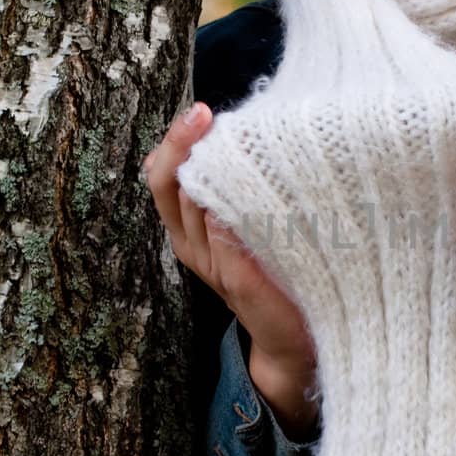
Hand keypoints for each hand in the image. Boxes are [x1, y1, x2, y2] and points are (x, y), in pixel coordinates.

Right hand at [142, 103, 317, 424]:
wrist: (294, 343)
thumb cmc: (277, 272)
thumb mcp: (251, 224)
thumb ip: (241, 189)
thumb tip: (243, 134)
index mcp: (189, 229)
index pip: (162, 176)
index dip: (174, 143)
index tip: (199, 113)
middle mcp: (193, 246)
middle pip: (170, 186)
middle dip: (183, 145)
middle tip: (203, 114)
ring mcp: (214, 266)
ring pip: (195, 207)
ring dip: (213, 172)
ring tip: (237, 138)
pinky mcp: (239, 282)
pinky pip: (225, 239)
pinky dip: (233, 214)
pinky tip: (254, 188)